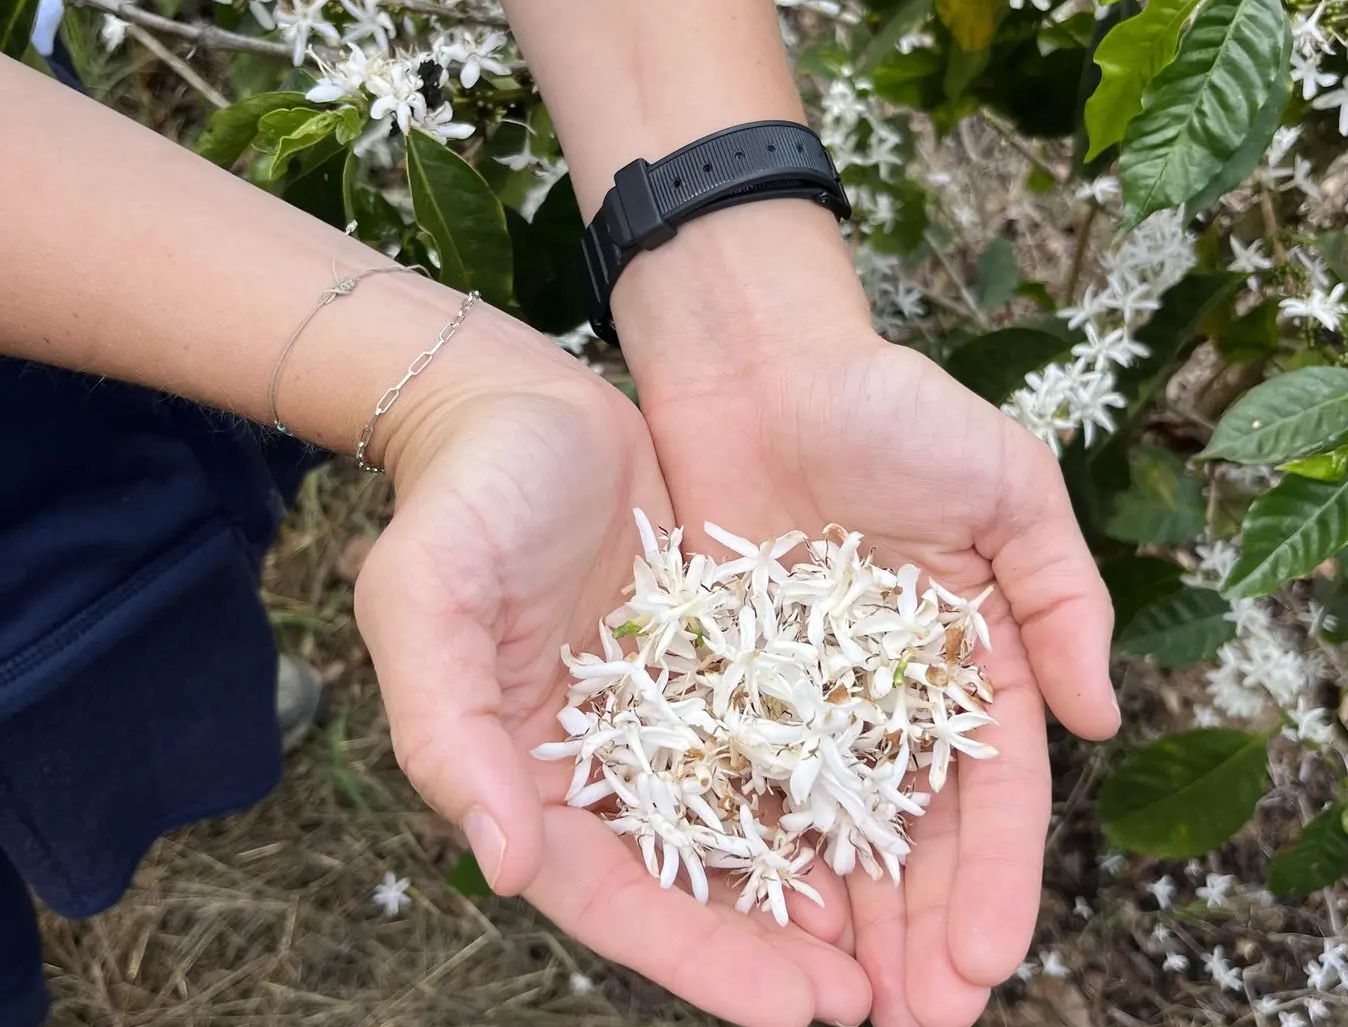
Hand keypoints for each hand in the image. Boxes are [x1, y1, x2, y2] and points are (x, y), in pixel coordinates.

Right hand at [351, 311, 870, 1026]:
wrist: (523, 404)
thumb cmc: (463, 497)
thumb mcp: (426, 598)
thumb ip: (446, 728)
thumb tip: (502, 862)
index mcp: (525, 771)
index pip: (610, 895)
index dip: (697, 959)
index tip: (791, 1012)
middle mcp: (600, 762)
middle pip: (690, 881)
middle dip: (772, 950)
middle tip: (868, 1004)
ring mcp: (664, 714)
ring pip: (743, 822)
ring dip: (814, 887)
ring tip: (898, 944)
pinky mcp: (715, 659)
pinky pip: (777, 738)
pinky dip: (826, 786)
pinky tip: (889, 822)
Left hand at [616, 204, 1121, 1026]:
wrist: (757, 363)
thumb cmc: (889, 407)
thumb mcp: (1005, 483)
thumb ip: (1061, 593)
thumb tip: (1102, 720)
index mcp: (972, 653)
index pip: (994, 791)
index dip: (997, 877)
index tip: (989, 960)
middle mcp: (893, 690)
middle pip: (917, 832)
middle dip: (924, 926)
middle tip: (920, 1021)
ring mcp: (811, 691)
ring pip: (835, 828)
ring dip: (850, 917)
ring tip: (852, 1004)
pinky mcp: (732, 678)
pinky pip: (749, 780)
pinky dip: (763, 850)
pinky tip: (767, 918)